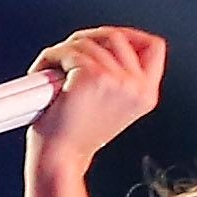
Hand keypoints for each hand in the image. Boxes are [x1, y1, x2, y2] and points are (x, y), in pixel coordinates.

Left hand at [26, 26, 165, 168]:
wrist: (59, 160)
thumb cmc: (75, 138)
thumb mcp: (110, 105)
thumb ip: (117, 75)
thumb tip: (105, 43)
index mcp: (145, 94)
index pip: (153, 47)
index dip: (130, 36)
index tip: (106, 40)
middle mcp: (136, 86)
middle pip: (116, 36)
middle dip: (88, 39)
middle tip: (69, 54)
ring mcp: (116, 79)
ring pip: (88, 42)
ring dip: (63, 51)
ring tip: (50, 69)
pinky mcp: (91, 74)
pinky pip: (67, 50)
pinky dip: (50, 57)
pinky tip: (43, 71)